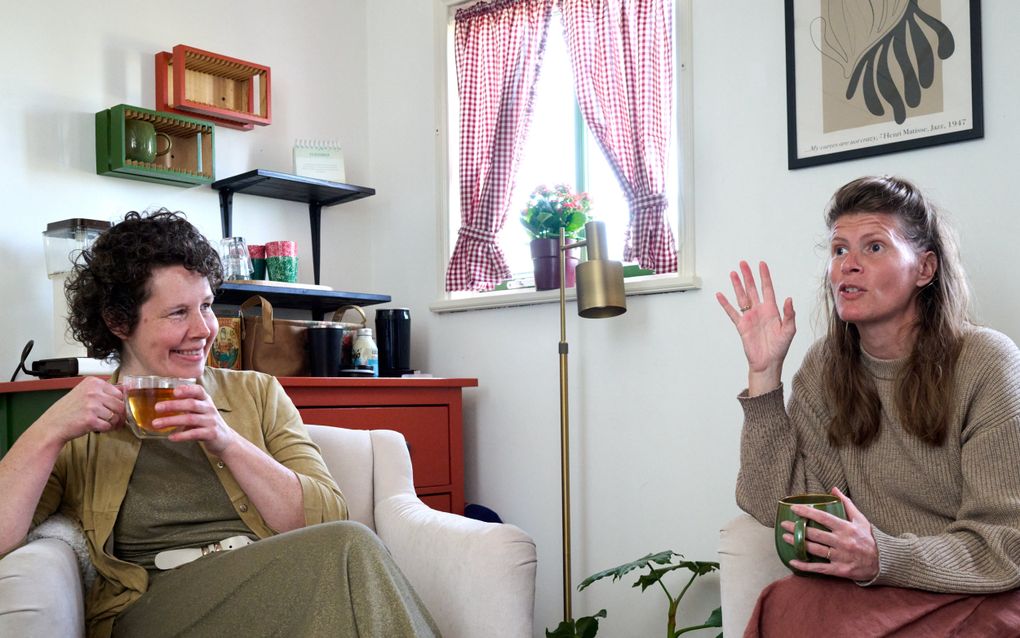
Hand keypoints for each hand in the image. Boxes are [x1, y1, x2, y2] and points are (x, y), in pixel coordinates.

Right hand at [38, 376, 124, 441]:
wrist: (53, 424)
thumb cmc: (69, 410)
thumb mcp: (85, 392)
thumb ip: (104, 390)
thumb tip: (126, 389)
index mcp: (93, 382)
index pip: (119, 392)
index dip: (120, 403)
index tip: (116, 409)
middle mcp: (93, 392)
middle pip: (120, 404)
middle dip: (119, 414)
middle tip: (115, 420)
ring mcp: (92, 405)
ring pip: (116, 416)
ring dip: (113, 423)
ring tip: (104, 423)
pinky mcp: (91, 420)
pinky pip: (108, 426)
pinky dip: (106, 429)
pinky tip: (98, 427)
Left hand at [154, 384, 238, 455]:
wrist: (226, 440)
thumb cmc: (208, 423)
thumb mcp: (201, 411)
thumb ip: (187, 405)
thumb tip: (163, 404)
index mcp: (206, 401)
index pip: (199, 391)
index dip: (187, 389)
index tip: (174, 391)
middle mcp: (210, 409)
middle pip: (191, 404)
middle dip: (173, 405)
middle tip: (157, 407)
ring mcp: (211, 421)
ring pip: (190, 419)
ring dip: (172, 421)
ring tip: (157, 424)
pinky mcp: (211, 434)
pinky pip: (194, 434)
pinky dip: (181, 435)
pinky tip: (171, 437)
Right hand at [715, 260, 795, 394]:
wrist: (768, 363)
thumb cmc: (780, 348)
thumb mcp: (789, 331)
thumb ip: (789, 315)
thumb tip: (789, 299)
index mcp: (772, 310)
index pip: (767, 288)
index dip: (765, 276)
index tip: (761, 264)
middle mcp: (760, 311)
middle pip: (752, 289)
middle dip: (748, 276)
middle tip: (743, 263)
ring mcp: (749, 317)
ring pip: (742, 297)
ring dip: (737, 285)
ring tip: (733, 273)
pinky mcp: (741, 326)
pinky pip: (732, 312)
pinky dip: (725, 304)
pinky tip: (720, 295)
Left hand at [783, 487, 879, 581]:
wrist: (883, 562)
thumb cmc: (870, 539)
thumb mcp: (861, 519)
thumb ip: (846, 504)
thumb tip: (834, 489)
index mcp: (846, 528)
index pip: (823, 518)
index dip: (807, 512)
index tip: (794, 508)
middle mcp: (842, 542)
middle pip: (815, 534)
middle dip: (797, 528)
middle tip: (784, 524)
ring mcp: (840, 556)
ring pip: (814, 549)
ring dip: (798, 543)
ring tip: (785, 537)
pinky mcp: (839, 570)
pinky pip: (819, 568)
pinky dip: (805, 565)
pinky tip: (793, 561)